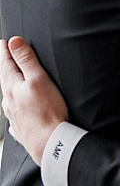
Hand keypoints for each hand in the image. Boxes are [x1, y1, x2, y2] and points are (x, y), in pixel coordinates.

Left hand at [0, 37, 68, 164]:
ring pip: (8, 98)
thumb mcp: (38, 79)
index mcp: (12, 88)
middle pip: (4, 80)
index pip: (6, 65)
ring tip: (10, 81)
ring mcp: (14, 116)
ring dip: (9, 87)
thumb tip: (14, 42)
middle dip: (5, 67)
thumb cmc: (47, 112)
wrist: (49, 143)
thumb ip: (26, 60)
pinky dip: (15, 109)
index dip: (5, 52)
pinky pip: (14, 116)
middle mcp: (9, 102)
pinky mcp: (21, 128)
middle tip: (4, 57)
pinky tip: (16, 111)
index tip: (3, 43)